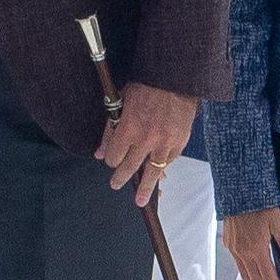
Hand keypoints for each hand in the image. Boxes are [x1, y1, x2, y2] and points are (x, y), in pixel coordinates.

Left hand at [94, 82, 196, 206]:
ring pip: (152, 172)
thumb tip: (99, 153)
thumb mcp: (120, 103)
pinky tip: (159, 174)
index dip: (110, 160)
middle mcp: (146, 140)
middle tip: (115, 184)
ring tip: (141, 200)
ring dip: (146, 188)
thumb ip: (109, 130)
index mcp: (128, 129)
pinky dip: (163, 168)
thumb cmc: (145, 86)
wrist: (176, 79)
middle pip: (130, 168)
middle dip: (120, 178)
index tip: (109, 160)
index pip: (113, 157)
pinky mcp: (180, 143)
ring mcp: (165, 143)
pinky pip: (169, 161)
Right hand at [223, 208, 279, 279]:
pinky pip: (239, 265)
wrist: (237, 192)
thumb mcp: (278, 223)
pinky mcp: (229, 244)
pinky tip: (256, 272)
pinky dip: (249, 273)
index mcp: (256, 249)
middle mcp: (242, 252)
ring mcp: (234, 249)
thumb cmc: (259, 205)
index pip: (269, 277)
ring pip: (246, 275)